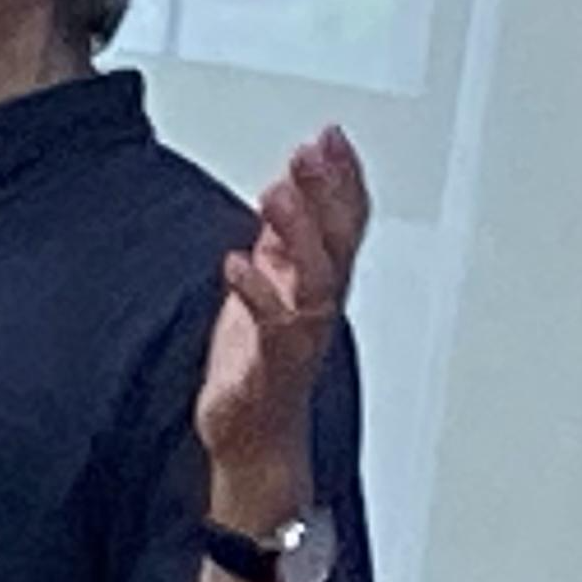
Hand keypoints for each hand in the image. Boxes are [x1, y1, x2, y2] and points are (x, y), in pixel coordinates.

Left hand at [195, 127, 368, 507]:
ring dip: (299, 233)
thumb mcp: (270, 288)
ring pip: (317, 280)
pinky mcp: (273, 371)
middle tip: (312, 151)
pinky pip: (274, 329)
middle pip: (338, 243)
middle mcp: (318, 311)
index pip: (345, 224)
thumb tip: (286, 188)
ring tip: (276, 192)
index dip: (344, 179)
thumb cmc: (260, 371)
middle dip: (328, 193)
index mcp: (318, 287)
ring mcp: (300, 341)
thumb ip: (281, 241)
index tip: (332, 136)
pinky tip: (236, 263)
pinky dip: (257, 294)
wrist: (253, 445)